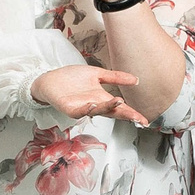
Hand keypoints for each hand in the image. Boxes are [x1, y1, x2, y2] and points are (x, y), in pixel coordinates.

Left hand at [31, 63, 148, 126]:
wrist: (50, 79)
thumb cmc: (72, 78)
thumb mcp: (97, 74)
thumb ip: (115, 77)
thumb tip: (136, 80)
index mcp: (102, 98)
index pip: (120, 108)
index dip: (132, 114)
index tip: (144, 120)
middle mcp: (94, 105)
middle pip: (112, 112)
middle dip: (125, 115)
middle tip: (137, 118)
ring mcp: (82, 109)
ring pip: (98, 111)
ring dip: (108, 108)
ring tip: (119, 102)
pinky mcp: (69, 109)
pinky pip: (79, 111)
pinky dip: (87, 109)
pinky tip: (93, 104)